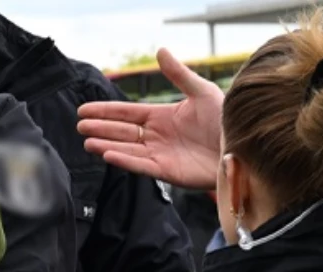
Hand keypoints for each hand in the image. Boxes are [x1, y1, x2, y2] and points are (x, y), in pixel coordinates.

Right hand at [76, 48, 223, 189]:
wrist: (243, 147)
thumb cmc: (226, 119)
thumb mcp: (202, 92)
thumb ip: (178, 74)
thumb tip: (160, 50)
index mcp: (162, 117)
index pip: (127, 113)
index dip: (105, 111)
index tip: (84, 110)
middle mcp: (157, 136)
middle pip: (122, 131)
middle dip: (100, 128)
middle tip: (79, 125)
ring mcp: (160, 154)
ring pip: (126, 148)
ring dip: (106, 144)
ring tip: (87, 141)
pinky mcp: (166, 171)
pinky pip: (140, 165)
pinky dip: (124, 160)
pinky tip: (108, 154)